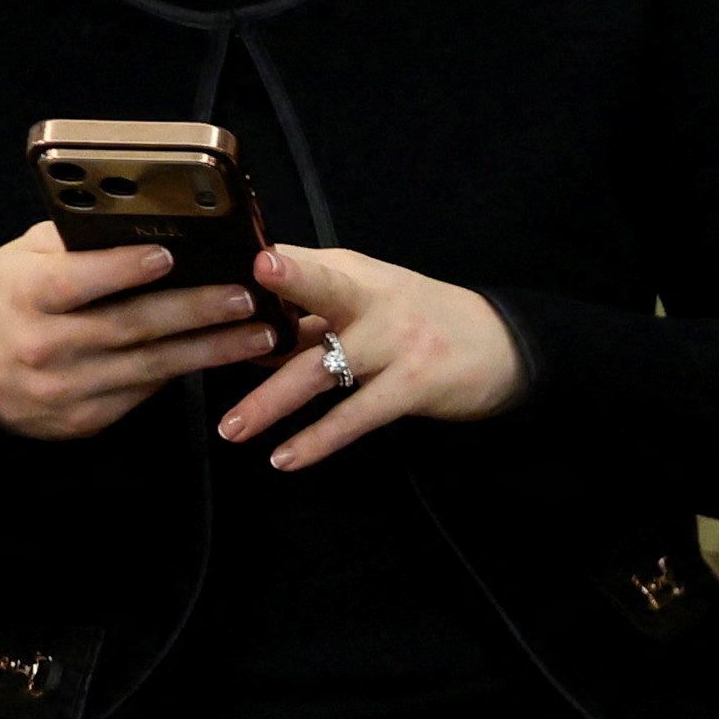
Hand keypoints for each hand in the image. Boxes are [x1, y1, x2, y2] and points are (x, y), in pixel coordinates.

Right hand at [0, 222, 278, 441]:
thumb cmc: (3, 305)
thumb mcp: (16, 261)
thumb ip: (67, 242)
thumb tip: (130, 218)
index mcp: (26, 295)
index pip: (78, 280)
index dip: (123, 268)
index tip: (170, 255)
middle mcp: (47, 344)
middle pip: (130, 326)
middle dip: (194, 311)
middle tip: (245, 297)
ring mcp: (69, 388)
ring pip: (150, 366)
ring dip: (211, 349)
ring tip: (259, 333)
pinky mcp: (88, 418)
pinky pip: (145, 392)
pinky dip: (187, 372)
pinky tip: (224, 355)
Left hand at [218, 241, 518, 470]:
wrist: (505, 345)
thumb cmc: (422, 322)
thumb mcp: (368, 304)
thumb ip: (310, 318)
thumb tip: (243, 338)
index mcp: (355, 273)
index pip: (299, 261)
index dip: (257, 263)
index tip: (213, 267)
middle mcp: (375, 298)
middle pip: (324, 290)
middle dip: (284, 287)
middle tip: (231, 303)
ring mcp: (397, 341)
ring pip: (324, 368)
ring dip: (272, 401)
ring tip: (232, 428)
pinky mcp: (414, 384)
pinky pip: (357, 416)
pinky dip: (319, 440)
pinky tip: (286, 458)